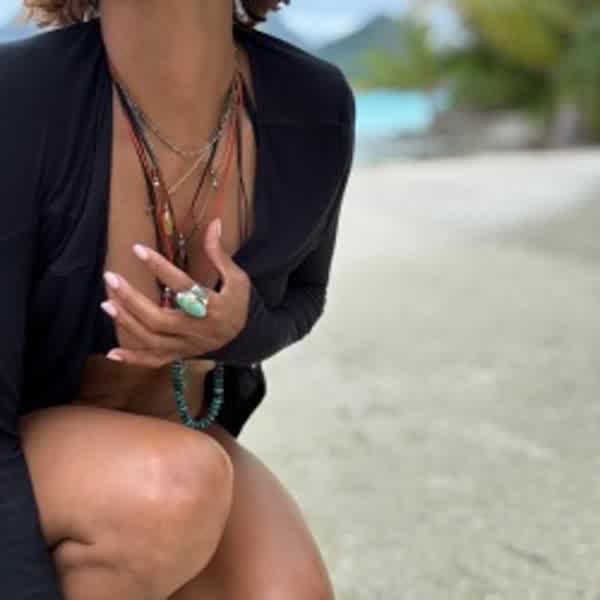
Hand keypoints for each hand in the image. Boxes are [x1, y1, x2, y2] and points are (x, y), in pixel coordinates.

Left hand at [101, 218, 250, 367]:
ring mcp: (186, 345)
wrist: (244, 335)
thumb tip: (214, 224)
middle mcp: (196, 329)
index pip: (182, 285)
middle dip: (132, 300)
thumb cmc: (237, 303)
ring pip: (152, 340)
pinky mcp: (179, 355)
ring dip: (127, 323)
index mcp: (212, 307)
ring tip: (107, 303)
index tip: (137, 249)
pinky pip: (154, 361)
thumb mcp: (237, 278)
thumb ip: (220, 254)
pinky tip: (113, 353)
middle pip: (159, 319)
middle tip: (111, 279)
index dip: (159, 267)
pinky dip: (133, 359)